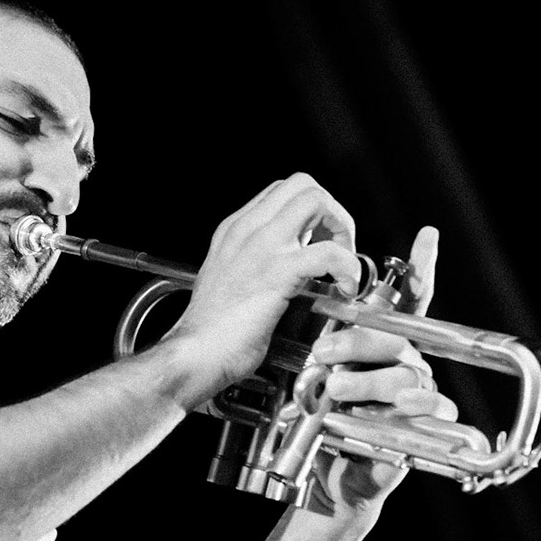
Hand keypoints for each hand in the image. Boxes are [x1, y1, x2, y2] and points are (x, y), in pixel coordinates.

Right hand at [166, 172, 361, 406]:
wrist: (193, 355)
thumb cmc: (210, 331)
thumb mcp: (227, 280)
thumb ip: (252, 263)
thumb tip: (286, 263)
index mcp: (234, 231)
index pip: (281, 192)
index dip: (310, 211)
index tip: (319, 240)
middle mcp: (246, 231)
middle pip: (303, 185)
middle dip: (331, 211)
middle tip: (337, 246)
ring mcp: (261, 248)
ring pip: (316, 201)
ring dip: (342, 229)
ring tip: (343, 263)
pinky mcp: (277, 274)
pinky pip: (328, 252)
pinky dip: (347, 267)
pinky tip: (345, 287)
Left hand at [303, 225, 456, 514]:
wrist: (327, 471)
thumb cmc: (322, 419)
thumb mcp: (313, 373)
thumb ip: (319, 341)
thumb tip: (303, 304)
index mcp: (382, 341)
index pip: (404, 299)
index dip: (420, 267)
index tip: (426, 235)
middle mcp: (404, 359)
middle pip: (396, 336)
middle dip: (359, 341)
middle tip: (323, 351)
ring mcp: (417, 388)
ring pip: (405, 372)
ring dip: (369, 379)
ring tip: (334, 388)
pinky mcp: (426, 422)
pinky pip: (427, 406)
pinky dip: (405, 407)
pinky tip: (390, 409)